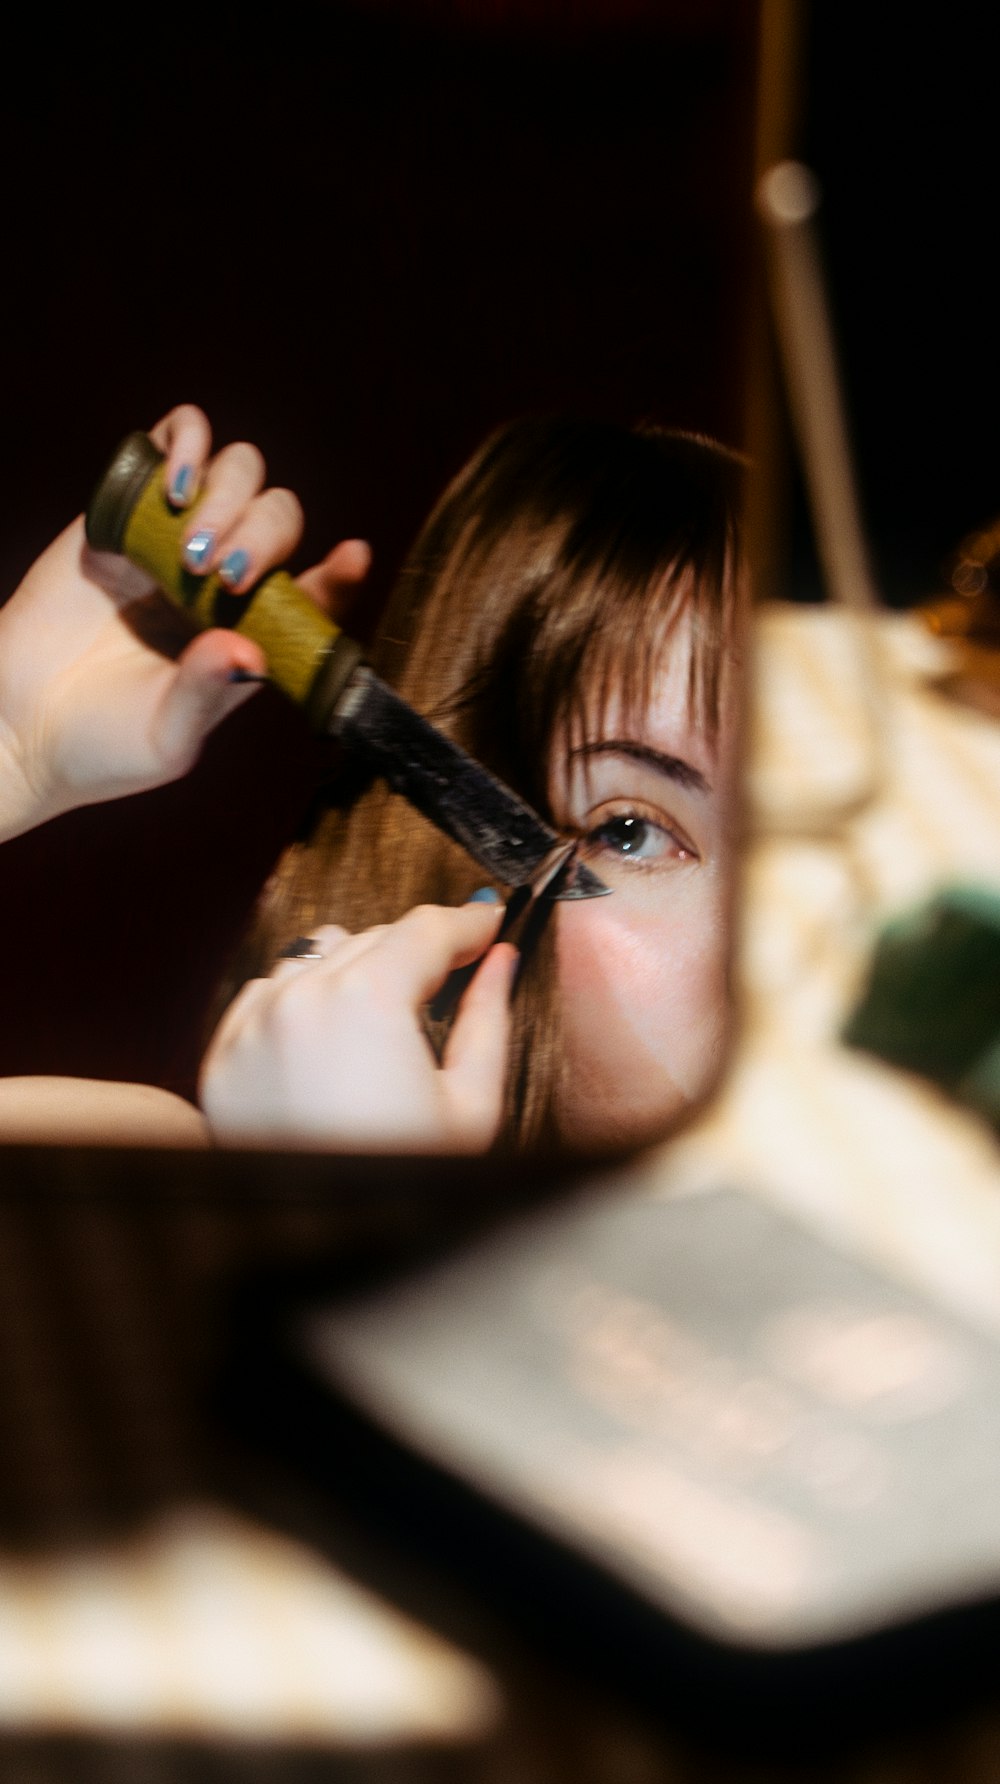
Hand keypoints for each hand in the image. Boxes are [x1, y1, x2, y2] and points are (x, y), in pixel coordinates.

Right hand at [0, 404, 369, 841]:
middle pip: (279, 515)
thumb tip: (245, 651)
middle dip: (262, 536)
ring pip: (239, 471)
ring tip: (188, 549)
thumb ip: (206, 695)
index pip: (315, 591)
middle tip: (220, 579)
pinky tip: (172, 489)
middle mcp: (223, 581)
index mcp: (252, 636)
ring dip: (228, 496)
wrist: (17, 726)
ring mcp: (175, 539)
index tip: (352, 556)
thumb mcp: (166, 740)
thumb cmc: (101, 746)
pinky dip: (187, 442)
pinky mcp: (126, 507)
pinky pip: (175, 441)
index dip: (339, 572)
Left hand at [200, 902, 516, 1152]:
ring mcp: (254, 1025)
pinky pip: (267, 993)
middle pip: (374, 938)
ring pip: (316, 957)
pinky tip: (332, 1036)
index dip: (468, 923)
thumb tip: (501, 963)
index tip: (490, 927)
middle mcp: (301, 997)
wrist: (319, 1252)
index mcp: (368, 999)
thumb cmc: (400, 1183)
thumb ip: (486, 1019)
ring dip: (356, 970)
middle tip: (454, 975)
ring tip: (388, 1015)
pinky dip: (302, 999)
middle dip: (417, 953)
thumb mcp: (471, 1106)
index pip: (426, 930)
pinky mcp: (224, 1056)